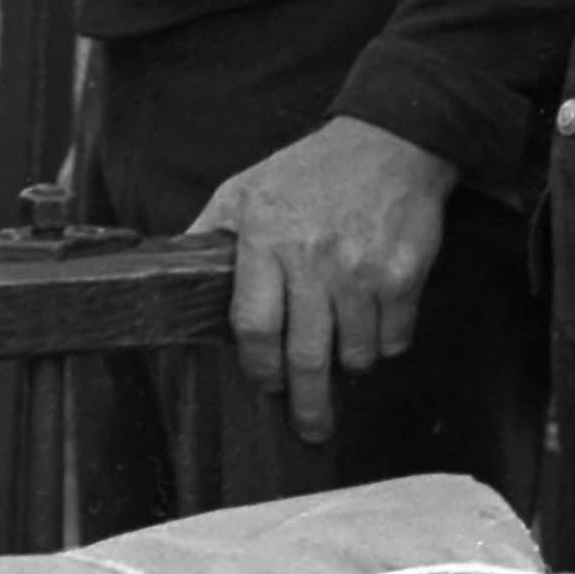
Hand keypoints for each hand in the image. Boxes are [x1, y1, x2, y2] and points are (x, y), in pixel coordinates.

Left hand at [184, 119, 457, 444]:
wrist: (389, 144)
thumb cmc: (309, 172)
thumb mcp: (244, 189)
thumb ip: (210, 233)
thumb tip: (172, 276)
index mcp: (264, 237)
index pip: (253, 325)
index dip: (257, 365)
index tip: (264, 381)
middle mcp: (312, 257)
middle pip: (304, 355)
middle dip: (306, 403)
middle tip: (309, 429)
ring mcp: (361, 269)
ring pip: (354, 354)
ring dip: (348, 364)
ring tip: (342, 353)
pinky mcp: (403, 275)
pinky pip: (394, 338)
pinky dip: (385, 343)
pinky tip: (373, 321)